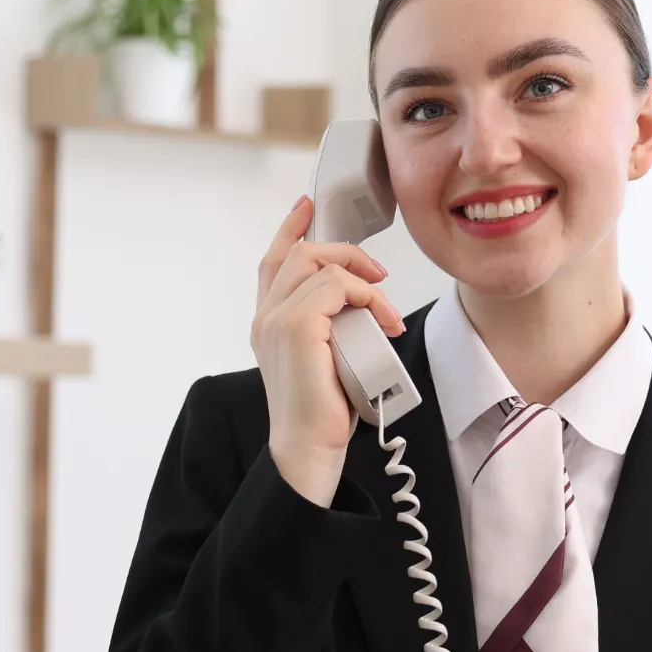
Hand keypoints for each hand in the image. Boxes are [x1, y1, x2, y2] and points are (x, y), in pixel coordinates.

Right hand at [251, 196, 405, 506]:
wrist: (309, 446)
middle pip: (300, 253)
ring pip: (323, 265)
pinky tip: (383, 320)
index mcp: (267, 322)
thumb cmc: (322, 413)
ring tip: (385, 311)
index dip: (290, 228)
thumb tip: (359, 305)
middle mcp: (265, 316)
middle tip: (378, 273)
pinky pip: (339, 285)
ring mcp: (277, 319)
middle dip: (344, 251)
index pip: (273, 261)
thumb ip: (328, 327)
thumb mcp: (325, 358)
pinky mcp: (297, 325)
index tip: (307, 205)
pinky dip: (369, 296)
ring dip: (365, 281)